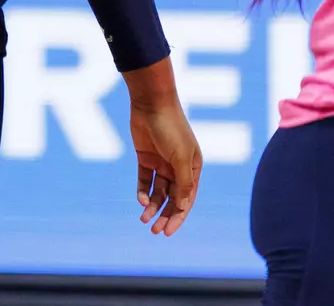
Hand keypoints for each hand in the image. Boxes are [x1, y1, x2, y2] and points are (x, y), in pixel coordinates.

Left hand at [124, 60, 202, 235]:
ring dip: (152, 206)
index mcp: (193, 169)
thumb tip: (182, 206)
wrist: (151, 102)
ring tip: (144, 220)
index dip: (178, 217)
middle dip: (165, 215)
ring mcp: (161, 162)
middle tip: (155, 231)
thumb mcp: (179, 157)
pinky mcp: (145, 157)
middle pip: (172, 198)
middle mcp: (178, 167)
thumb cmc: (171, 128)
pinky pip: (144, 179)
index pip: (186, 199)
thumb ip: (183, 182)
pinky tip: (140, 201)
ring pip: (158, 191)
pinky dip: (142, 191)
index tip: (168, 232)